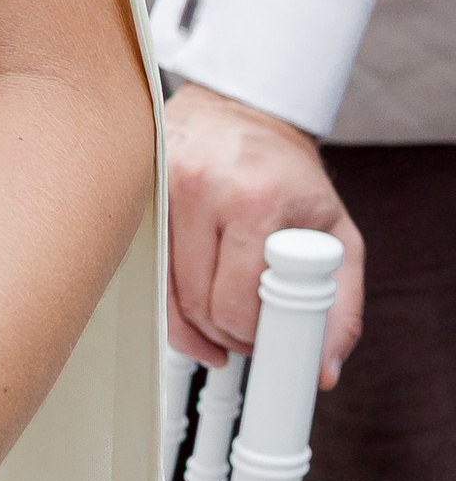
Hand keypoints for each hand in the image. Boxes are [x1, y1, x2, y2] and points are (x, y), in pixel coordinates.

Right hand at [165, 81, 364, 386]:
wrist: (241, 111)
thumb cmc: (287, 174)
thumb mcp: (335, 233)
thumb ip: (340, 303)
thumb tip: (322, 368)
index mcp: (255, 199)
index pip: (239, 303)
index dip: (252, 337)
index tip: (265, 341)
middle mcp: (202, 189)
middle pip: (200, 304)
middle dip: (226, 336)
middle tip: (247, 336)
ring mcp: (162, 187)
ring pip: (168, 292)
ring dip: (195, 324)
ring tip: (222, 322)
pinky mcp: (139, 191)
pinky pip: (147, 269)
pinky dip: (168, 299)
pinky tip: (189, 306)